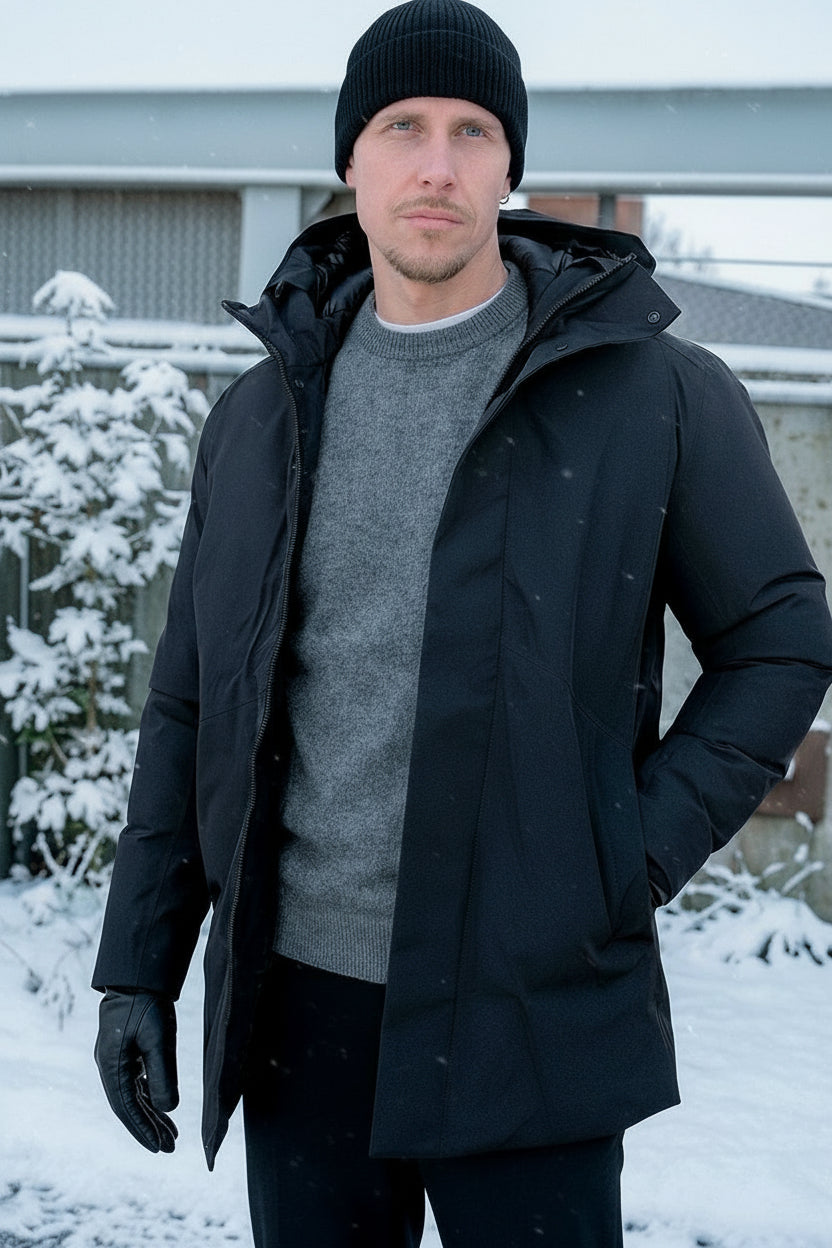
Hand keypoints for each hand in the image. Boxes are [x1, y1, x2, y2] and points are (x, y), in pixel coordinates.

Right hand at [94, 989, 178, 1152]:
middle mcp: (109, 1065)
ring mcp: (116, 1059)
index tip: (159, 1148)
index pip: (126, 1108)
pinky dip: (150, 1097)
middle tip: (169, 1149)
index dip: (142, 1129)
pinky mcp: (126, 1051)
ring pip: (133, 1095)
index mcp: (111, 1065)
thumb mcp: (159, 1039)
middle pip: (129, 1106)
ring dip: (151, 1115)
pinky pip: (137, 1082)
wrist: (139, 976)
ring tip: (171, 1136)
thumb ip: (162, 1074)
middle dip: (148, 1128)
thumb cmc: (148, 1005)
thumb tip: (168, 1109)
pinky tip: (162, 1109)